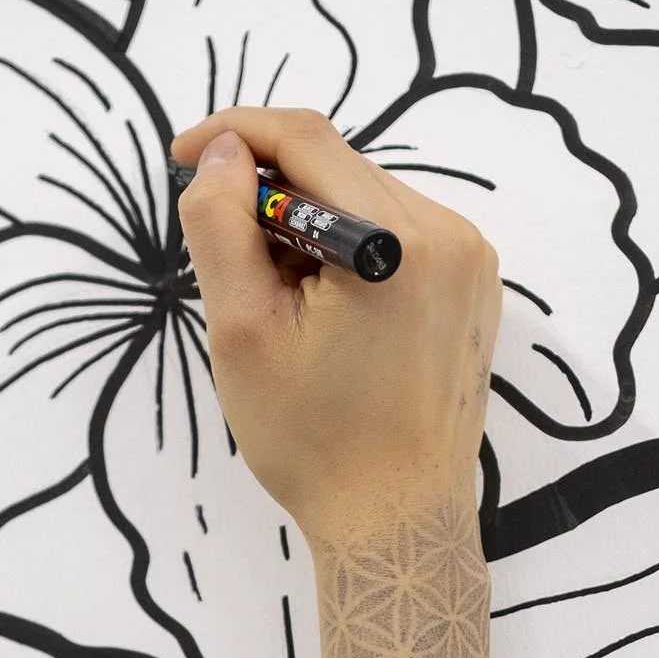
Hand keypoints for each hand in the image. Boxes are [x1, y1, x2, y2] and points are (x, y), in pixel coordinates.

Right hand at [172, 108, 499, 550]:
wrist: (397, 521)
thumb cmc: (313, 442)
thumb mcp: (242, 332)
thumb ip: (222, 226)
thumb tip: (226, 152)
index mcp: (396, 242)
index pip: (306, 139)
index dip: (235, 135)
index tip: (184, 159)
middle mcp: (448, 235)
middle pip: (338, 168)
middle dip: (270, 194)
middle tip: (227, 260)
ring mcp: (471, 261)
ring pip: (365, 200)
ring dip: (308, 226)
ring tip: (281, 305)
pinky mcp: (474, 287)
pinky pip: (397, 236)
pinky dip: (348, 251)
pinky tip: (325, 314)